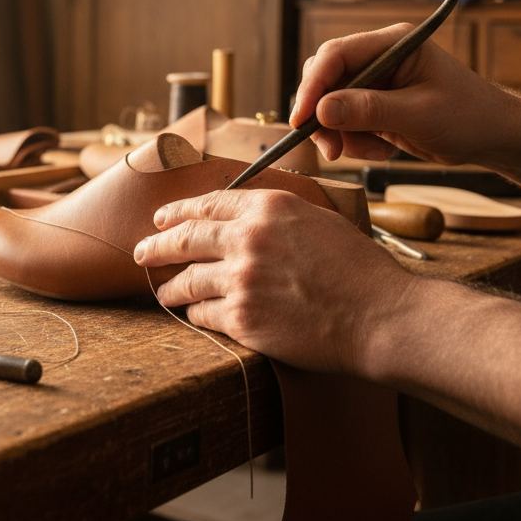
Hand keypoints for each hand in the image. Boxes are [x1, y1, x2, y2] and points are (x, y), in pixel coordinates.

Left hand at [133, 188, 414, 374]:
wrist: (379, 316)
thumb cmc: (360, 271)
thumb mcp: (319, 220)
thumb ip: (278, 215)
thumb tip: (248, 217)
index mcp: (270, 206)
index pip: (209, 202)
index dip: (179, 211)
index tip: (162, 218)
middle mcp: (249, 237)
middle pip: (184, 238)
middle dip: (156, 245)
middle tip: (141, 252)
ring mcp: (242, 278)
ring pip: (186, 280)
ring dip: (171, 287)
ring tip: (164, 291)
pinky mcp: (242, 318)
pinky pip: (203, 313)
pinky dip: (197, 314)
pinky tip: (196, 315)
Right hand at [290, 23, 515, 165]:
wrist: (496, 138)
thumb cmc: (470, 117)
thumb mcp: (419, 115)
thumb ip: (368, 110)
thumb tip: (320, 110)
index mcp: (392, 43)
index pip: (336, 55)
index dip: (313, 86)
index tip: (302, 119)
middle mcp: (379, 58)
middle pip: (325, 79)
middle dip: (322, 115)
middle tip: (331, 149)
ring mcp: (375, 82)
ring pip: (330, 105)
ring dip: (342, 134)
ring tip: (374, 152)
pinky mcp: (374, 106)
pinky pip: (345, 122)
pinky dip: (354, 142)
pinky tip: (382, 151)